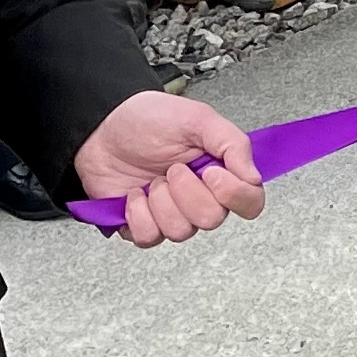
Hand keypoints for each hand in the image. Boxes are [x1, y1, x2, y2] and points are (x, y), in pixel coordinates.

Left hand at [73, 90, 264, 245]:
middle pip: (211, 220)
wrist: (103, 126)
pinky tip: (135, 194)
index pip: (249, 202)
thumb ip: (233, 144)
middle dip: (187, 193)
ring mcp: (171, 214)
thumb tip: (254, 178)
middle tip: (172, 169)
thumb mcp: (198, 119)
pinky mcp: (143, 225)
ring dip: (161, 202)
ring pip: (180, 231)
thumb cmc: (150, 118)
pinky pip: (148, 238)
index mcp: (220, 172)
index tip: (210, 173)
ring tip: (152, 179)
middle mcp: (199, 197)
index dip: (234, 195)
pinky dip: (138, 215)